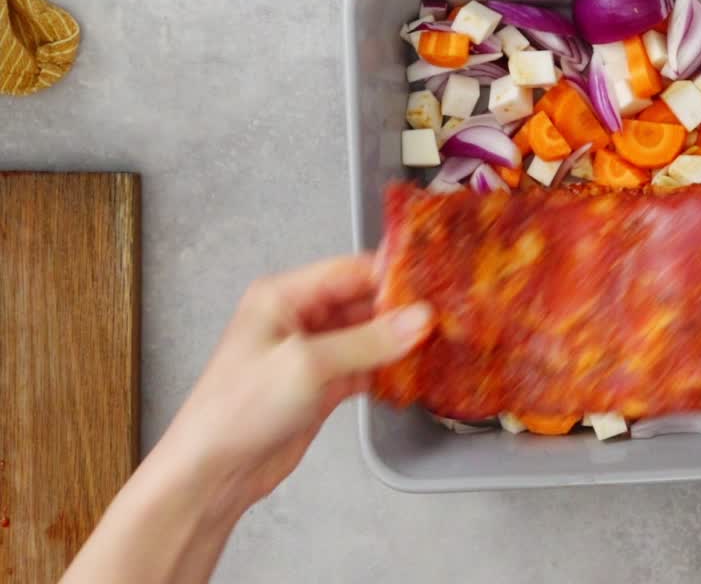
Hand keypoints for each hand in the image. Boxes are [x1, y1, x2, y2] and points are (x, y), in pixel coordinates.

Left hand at [159, 254, 433, 511]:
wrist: (214, 471)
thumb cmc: (236, 410)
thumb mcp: (307, 365)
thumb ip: (368, 341)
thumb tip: (418, 319)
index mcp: (282, 297)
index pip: (348, 272)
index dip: (390, 277)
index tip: (432, 285)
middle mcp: (297, 319)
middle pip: (362, 303)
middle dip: (400, 311)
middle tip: (443, 317)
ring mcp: (312, 354)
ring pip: (368, 337)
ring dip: (398, 342)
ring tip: (438, 342)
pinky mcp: (322, 386)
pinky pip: (366, 368)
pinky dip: (389, 371)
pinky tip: (414, 373)